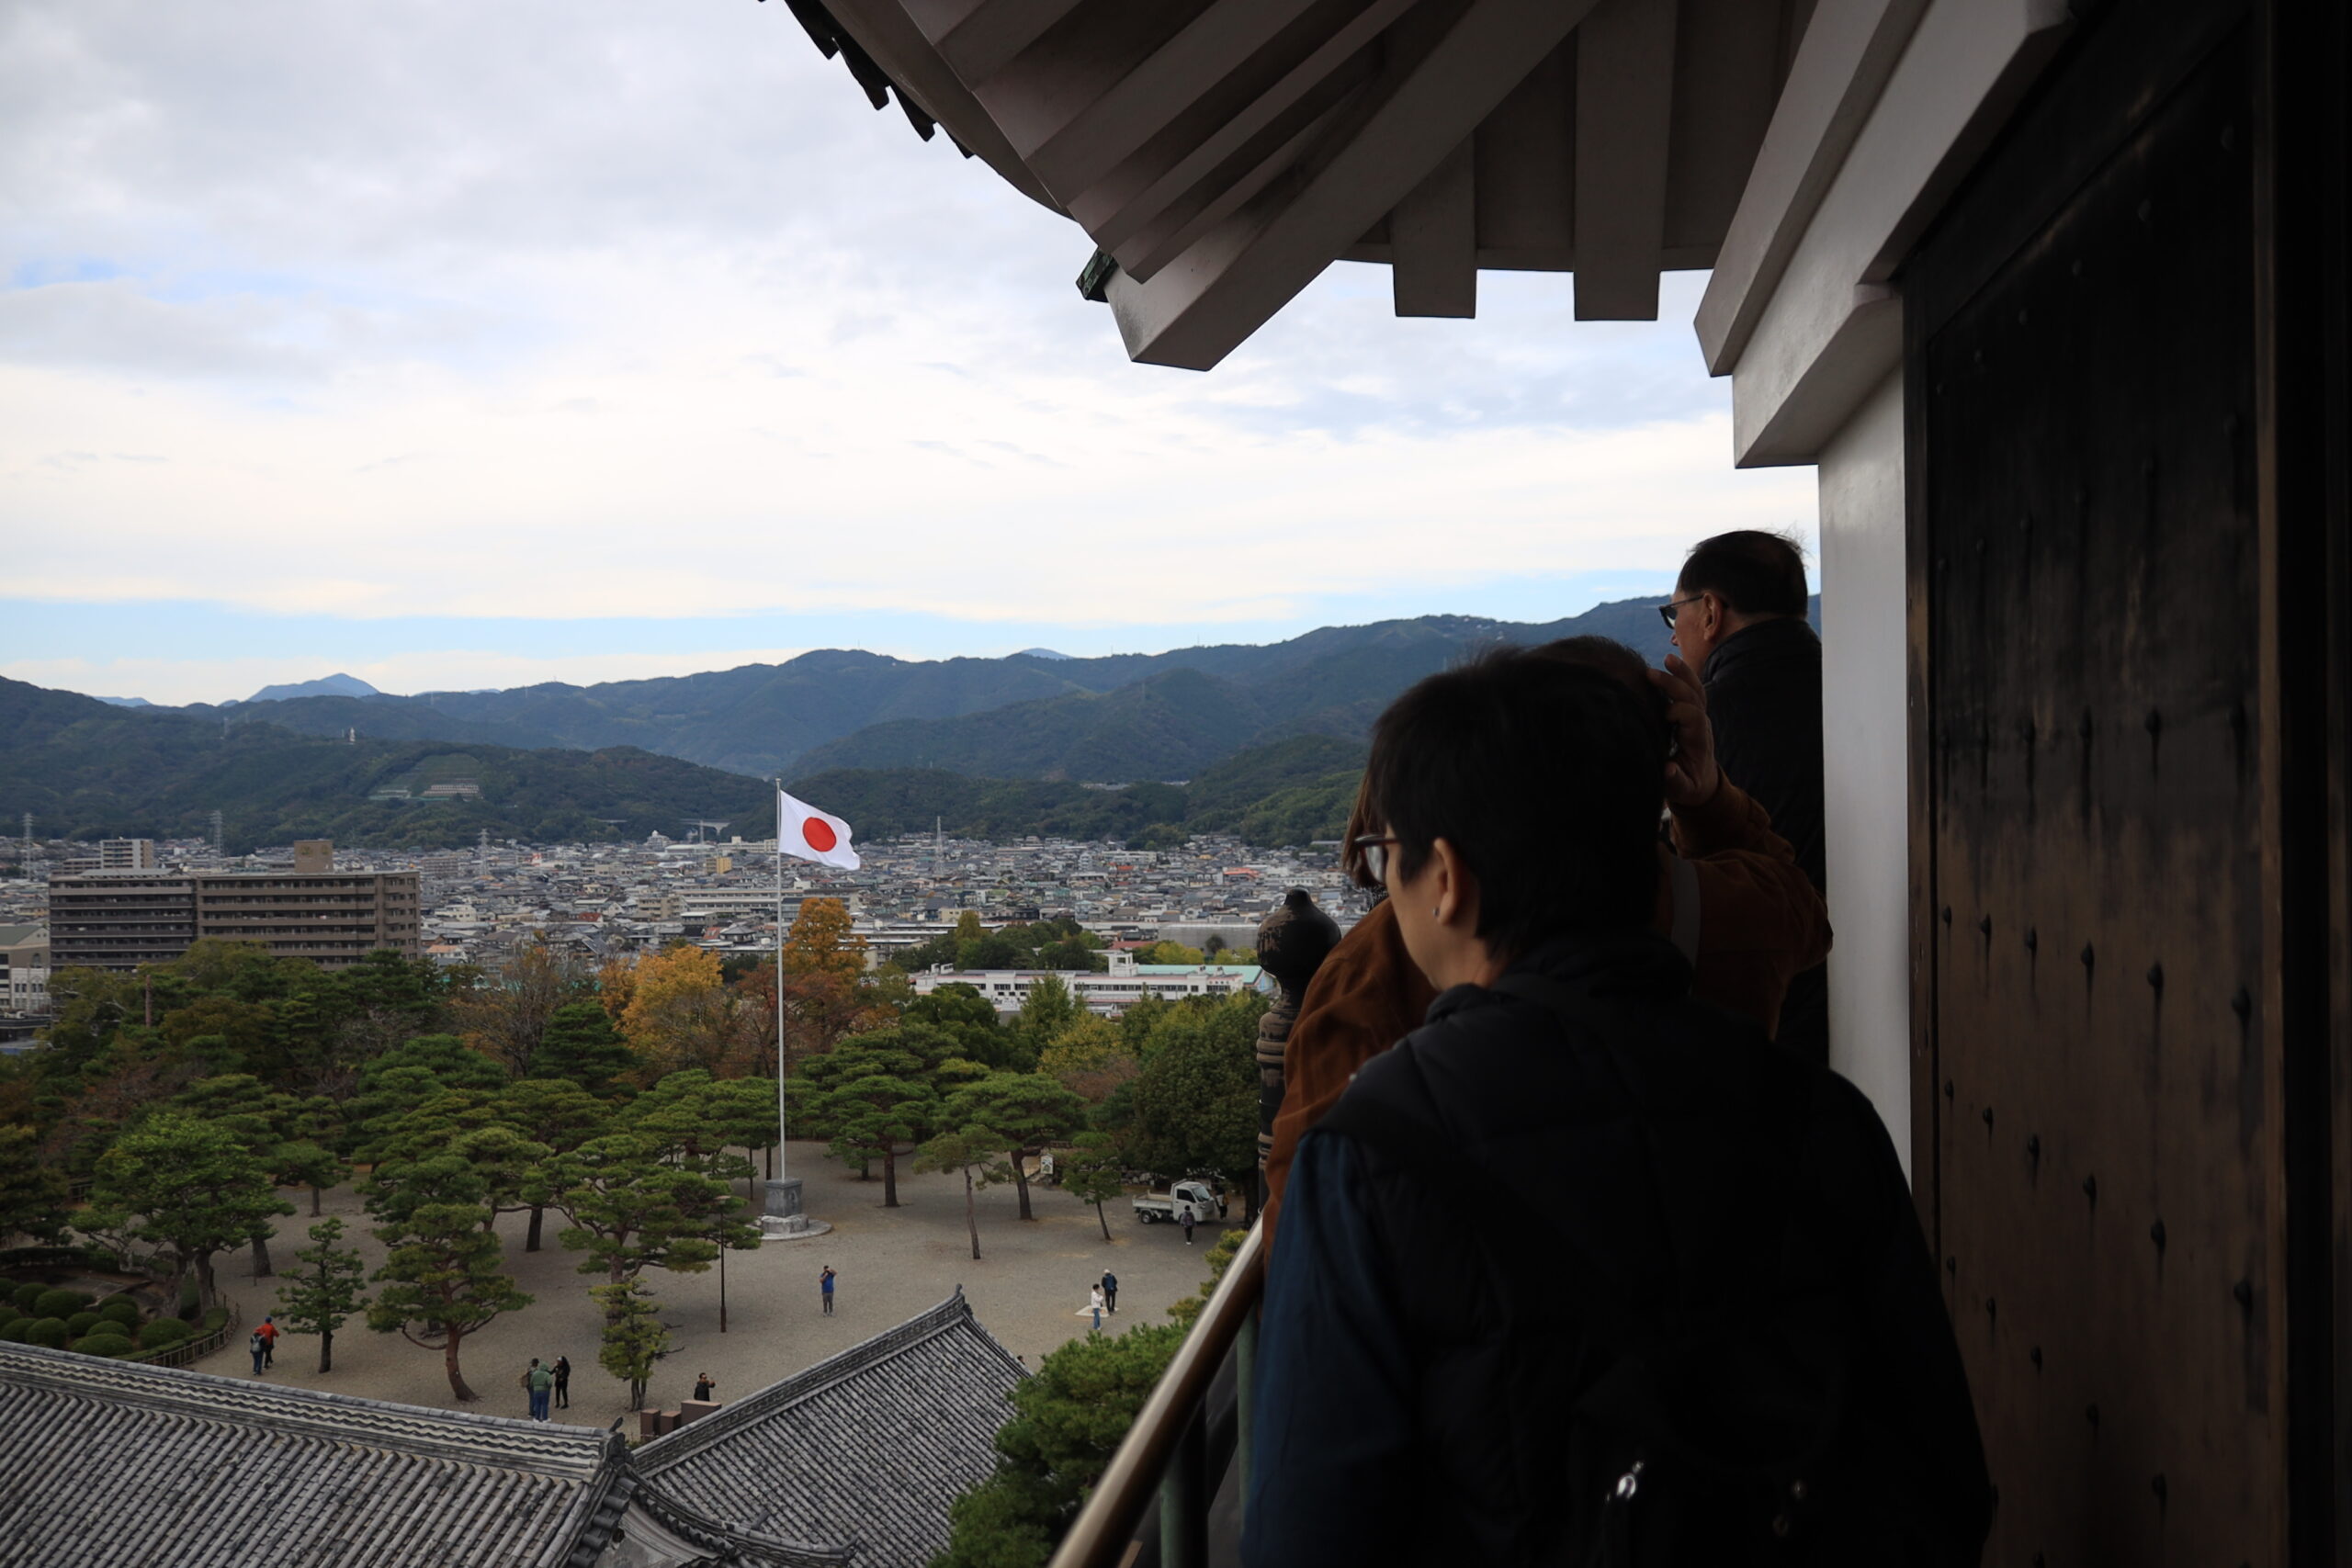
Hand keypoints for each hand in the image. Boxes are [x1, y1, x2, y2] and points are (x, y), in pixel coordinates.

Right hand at [1650, 654, 1720, 808]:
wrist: (1702, 783)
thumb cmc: (1689, 786)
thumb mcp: (1682, 790)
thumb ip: (1675, 781)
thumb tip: (1667, 768)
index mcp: (1698, 741)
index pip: (1693, 717)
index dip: (1679, 711)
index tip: (1662, 715)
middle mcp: (1701, 725)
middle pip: (1693, 697)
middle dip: (1675, 684)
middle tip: (1650, 673)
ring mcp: (1699, 717)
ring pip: (1696, 689)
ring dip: (1682, 673)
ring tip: (1667, 657)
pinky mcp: (1693, 713)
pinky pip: (1692, 690)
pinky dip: (1683, 675)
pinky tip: (1669, 662)